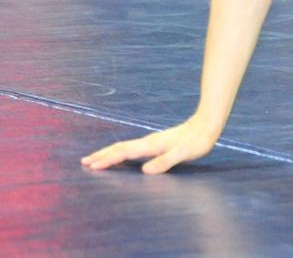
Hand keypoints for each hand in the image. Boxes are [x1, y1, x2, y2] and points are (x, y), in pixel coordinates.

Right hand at [80, 114, 220, 174]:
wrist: (208, 122)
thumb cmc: (198, 140)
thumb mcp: (184, 153)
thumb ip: (166, 161)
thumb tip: (145, 171)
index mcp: (152, 145)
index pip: (125, 153)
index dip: (108, 159)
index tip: (91, 165)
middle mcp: (150, 142)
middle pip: (121, 147)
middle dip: (103, 155)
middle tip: (84, 162)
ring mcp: (153, 141)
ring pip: (126, 146)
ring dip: (110, 152)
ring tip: (97, 159)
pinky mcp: (159, 142)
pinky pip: (134, 147)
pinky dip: (122, 151)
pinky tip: (124, 155)